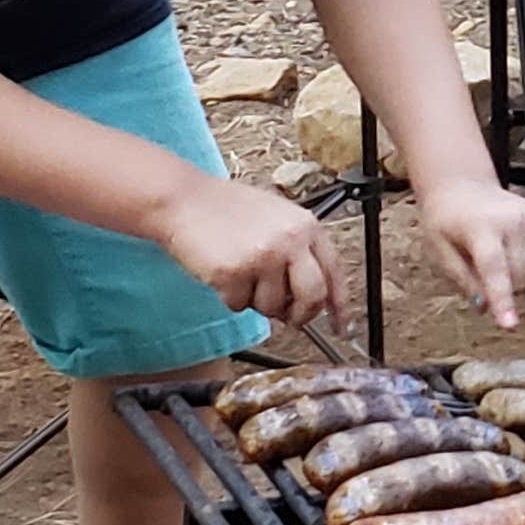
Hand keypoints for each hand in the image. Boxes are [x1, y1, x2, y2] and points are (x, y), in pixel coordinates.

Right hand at [153, 176, 343, 328]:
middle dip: (301, 315)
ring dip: (255, 301)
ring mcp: (263, 257)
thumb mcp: (276, 218)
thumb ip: (298, 251)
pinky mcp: (235, 273)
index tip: (340, 325)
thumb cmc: (225, 209)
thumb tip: (312, 296)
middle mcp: (290, 241)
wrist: (184, 199)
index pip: (334, 272)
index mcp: (305, 226)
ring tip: (241, 272)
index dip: (339, 304)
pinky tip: (223, 271)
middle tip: (287, 317)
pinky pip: (240, 305)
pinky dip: (230, 297)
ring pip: (272, 307)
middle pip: (312, 297)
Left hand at [418, 177, 524, 331]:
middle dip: (500, 289)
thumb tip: (485, 306)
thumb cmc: (448, 222)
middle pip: (516, 279)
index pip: (494, 269)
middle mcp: (513, 220)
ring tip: (494, 256)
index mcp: (482, 226)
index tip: (509, 325)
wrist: (464, 188)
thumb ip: (462, 280)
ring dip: (515, 279)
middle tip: (478, 270)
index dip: (501, 300)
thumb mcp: (438, 251)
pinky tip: (512, 252)